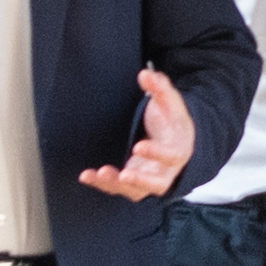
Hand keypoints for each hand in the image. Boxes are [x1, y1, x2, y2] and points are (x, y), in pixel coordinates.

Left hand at [77, 68, 194, 199]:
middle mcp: (166, 170)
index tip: (138, 146)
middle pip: (157, 183)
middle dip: (140, 180)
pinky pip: (119, 189)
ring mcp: (150, 179)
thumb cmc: (173, 122)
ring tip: (99, 174)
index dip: (156, 153)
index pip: (171, 155)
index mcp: (179, 150)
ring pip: (137, 191)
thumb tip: (145, 74)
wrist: (177, 141)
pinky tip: (86, 175)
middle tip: (123, 175)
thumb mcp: (171, 103)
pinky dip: (103, 184)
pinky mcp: (135, 184)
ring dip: (117, 185)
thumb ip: (160, 88)